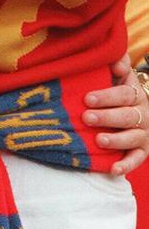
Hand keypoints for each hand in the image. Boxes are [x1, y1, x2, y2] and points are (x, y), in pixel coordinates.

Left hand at [82, 55, 148, 174]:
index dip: (106, 96)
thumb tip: (115, 59)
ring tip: (99, 140)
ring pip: (132, 138)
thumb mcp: (119, 74)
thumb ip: (117, 63)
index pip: (124, 95)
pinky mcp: (142, 151)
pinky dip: (126, 165)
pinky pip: (136, 159)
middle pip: (127, 116)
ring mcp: (143, 134)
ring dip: (116, 140)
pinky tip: (113, 169)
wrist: (135, 108)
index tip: (87, 98)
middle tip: (87, 117)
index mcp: (135, 94)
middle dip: (107, 117)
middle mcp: (143, 114)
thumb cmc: (116, 89)